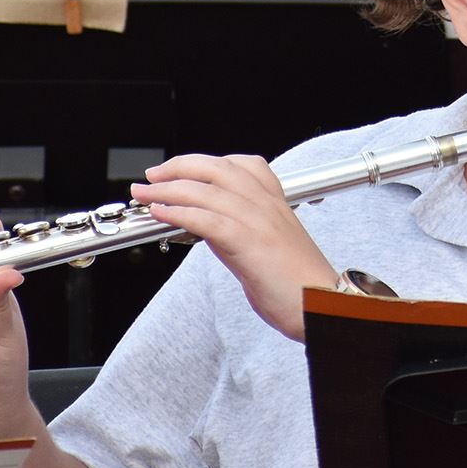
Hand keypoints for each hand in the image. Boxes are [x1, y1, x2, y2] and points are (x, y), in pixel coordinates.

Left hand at [133, 155, 336, 342]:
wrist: (322, 305)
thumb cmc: (298, 284)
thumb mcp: (267, 246)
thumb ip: (238, 229)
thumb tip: (206, 224)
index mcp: (274, 201)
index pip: (240, 164)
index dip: (203, 162)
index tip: (178, 169)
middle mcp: (266, 203)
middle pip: (216, 168)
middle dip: (178, 167)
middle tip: (151, 176)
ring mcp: (257, 219)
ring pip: (205, 190)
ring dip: (167, 190)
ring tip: (144, 195)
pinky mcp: (248, 241)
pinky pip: (206, 218)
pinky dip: (178, 212)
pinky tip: (160, 213)